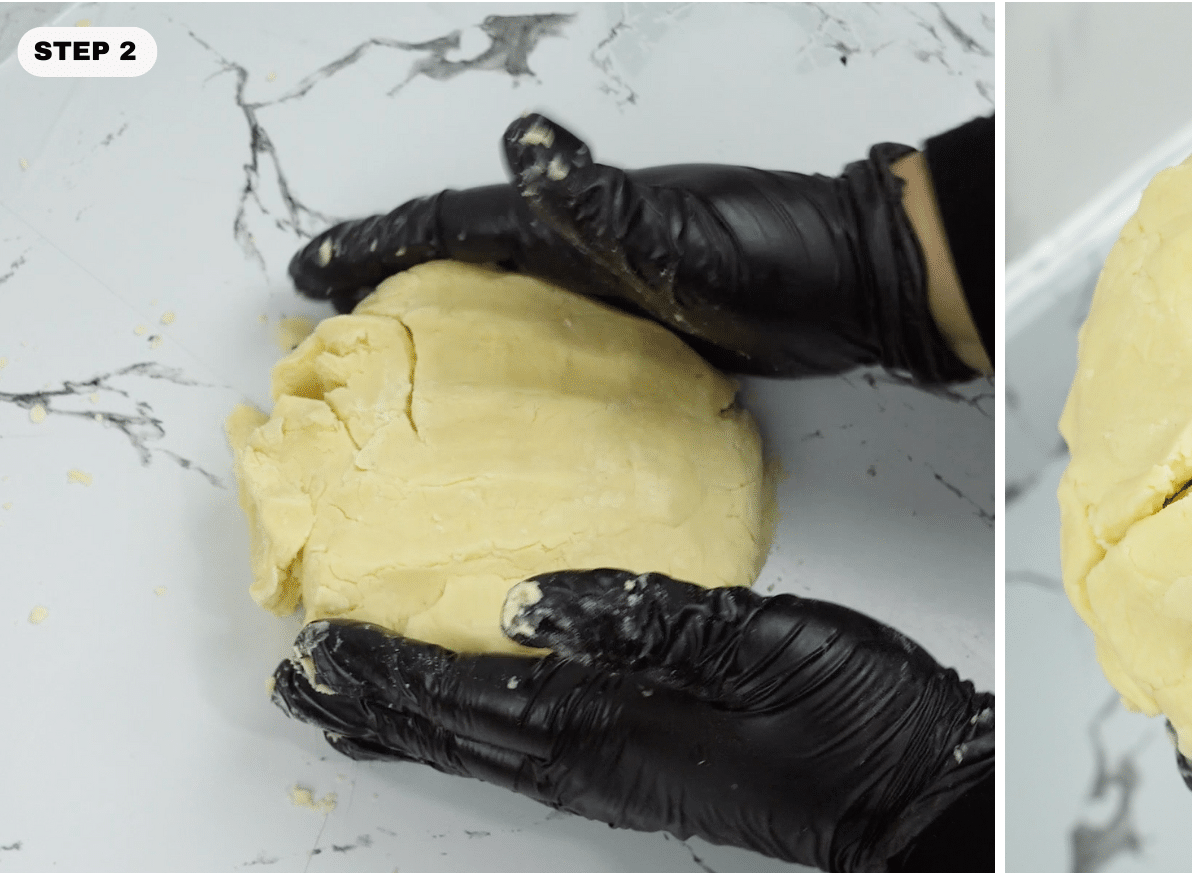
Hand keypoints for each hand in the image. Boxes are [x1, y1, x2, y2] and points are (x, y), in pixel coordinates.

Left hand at [270, 568, 992, 872]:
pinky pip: (528, 758)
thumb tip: (527, 601)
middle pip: (463, 733)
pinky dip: (474, 737)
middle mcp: (604, 764)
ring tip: (351, 705)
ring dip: (413, 726)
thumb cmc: (853, 716)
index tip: (321, 643)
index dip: (392, 667)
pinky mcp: (652, 777)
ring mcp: (625, 779)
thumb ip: (644, 618)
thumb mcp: (758, 643)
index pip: (473, 693)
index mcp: (618, 726)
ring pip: (488, 751)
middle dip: (377, 703)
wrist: (912, 788)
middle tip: (301, 678)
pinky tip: (471, 726)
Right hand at [289, 114, 969, 382]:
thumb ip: (603, 203)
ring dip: (455, 321)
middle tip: (332, 315)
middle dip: (399, 279)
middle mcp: (595, 248)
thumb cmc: (784, 253)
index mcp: (584, 221)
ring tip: (400, 359)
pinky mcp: (663, 327)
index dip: (384, 242)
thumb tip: (525, 147)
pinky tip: (522, 398)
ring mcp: (628, 287)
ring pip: (517, 300)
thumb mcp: (686, 231)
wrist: (868, 284)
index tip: (314, 268)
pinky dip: (530, 360)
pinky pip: (571, 342)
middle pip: (475, 259)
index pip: (461, 223)